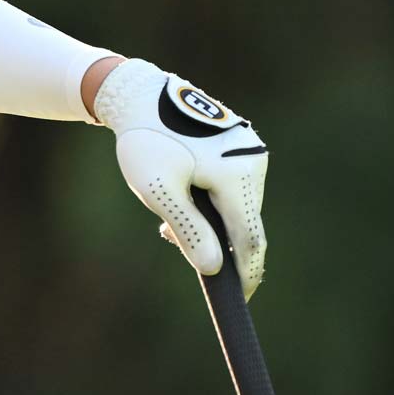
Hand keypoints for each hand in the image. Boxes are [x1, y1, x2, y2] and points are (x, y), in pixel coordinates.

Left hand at [92, 58, 269, 298]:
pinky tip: (182, 195)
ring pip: (238, 204)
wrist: (140, 95)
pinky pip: (234, 185)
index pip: (250, 238)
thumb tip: (214, 267)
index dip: (246, 272)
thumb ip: (188, 229)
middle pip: (244, 222)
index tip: (238, 298)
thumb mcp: (158, 190)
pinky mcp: (242, 145)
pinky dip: (211, 200)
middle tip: (170, 237)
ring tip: (167, 215)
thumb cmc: (145, 141)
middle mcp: (254, 161)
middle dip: (216, 241)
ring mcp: (251, 150)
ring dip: (211, 219)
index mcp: (237, 174)